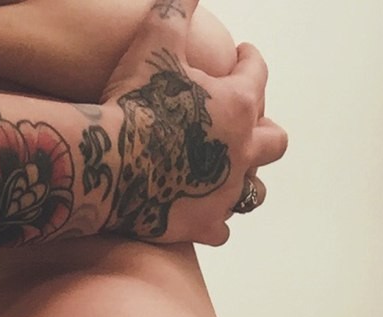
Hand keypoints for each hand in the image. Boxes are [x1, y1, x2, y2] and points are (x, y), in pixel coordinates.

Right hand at [101, 0, 287, 246]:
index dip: (249, 60)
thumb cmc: (132, 101)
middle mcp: (242, 151)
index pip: (258, 74)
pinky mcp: (203, 223)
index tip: (242, 56)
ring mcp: (225, 192)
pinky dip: (215, 220)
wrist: (108, 162)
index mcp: (239, 104)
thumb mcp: (155, 41)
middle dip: (265, 129)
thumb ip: (176, 10)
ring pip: (254, 190)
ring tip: (231, 175)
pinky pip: (221, 228)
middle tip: (247, 124)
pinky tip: (205, 215)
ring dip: (247, 180)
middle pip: (274, 141)